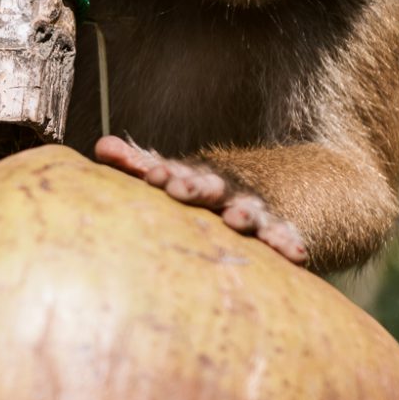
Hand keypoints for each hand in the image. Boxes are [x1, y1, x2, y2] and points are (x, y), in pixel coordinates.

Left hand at [93, 136, 309, 265]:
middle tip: (181, 191)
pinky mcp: (274, 232)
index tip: (155, 178)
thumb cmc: (197, 189)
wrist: (261, 189)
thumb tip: (103, 146)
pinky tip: (296, 253)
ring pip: (248, 210)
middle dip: (197, 187)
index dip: (168, 174)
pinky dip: (288, 241)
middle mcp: (224, 191)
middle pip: (211, 186)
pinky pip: (282, 236)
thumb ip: (137, 165)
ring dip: (243, 213)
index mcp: (194, 178)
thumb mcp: (171, 177)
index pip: (179, 173)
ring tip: (238, 218)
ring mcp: (251, 210)